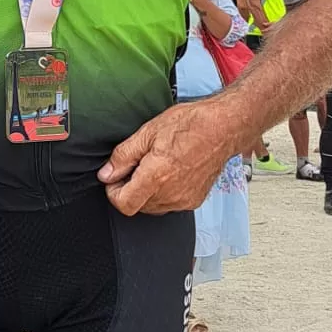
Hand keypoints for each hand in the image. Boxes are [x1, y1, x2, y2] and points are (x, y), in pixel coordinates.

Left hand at [99, 98, 235, 215]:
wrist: (224, 127)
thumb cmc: (192, 124)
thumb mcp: (149, 132)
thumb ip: (123, 156)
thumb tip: (107, 173)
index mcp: (156, 177)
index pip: (124, 204)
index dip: (114, 193)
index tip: (114, 179)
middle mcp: (171, 193)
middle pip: (137, 206)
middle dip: (130, 189)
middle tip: (136, 166)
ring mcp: (184, 200)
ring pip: (153, 207)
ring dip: (147, 192)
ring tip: (155, 166)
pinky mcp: (194, 200)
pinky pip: (170, 204)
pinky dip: (164, 192)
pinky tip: (170, 172)